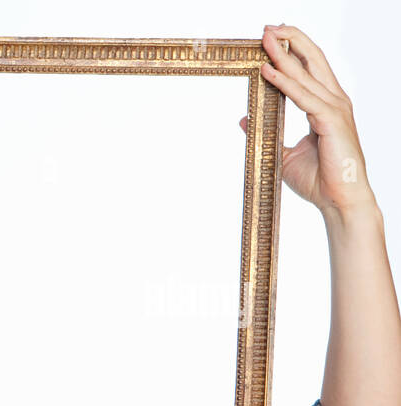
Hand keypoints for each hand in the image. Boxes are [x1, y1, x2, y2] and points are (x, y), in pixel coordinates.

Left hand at [238, 24, 376, 217]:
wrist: (338, 200)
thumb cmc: (318, 179)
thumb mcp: (283, 153)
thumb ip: (266, 132)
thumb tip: (244, 119)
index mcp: (326, 104)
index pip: (309, 68)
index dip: (292, 50)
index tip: (271, 38)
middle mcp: (334, 100)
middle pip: (312, 60)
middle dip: (290, 40)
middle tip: (267, 27)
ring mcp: (334, 109)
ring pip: (306, 74)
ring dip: (283, 55)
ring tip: (265, 39)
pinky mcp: (330, 121)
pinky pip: (302, 97)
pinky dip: (284, 83)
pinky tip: (267, 71)